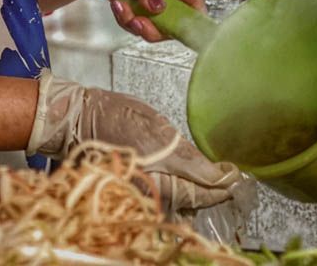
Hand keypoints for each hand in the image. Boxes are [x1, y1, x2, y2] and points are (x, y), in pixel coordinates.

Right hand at [27, 72, 253, 213]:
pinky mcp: (137, 189)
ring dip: (199, 190)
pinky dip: (181, 189)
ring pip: (184, 199)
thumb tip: (220, 175)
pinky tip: (184, 176)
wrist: (76, 120)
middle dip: (215, 189)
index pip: (208, 192)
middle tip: (229, 173)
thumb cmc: (112, 117)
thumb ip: (188, 156)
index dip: (227, 184)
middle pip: (198, 200)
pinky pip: (167, 196)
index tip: (240, 174)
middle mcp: (156, 195)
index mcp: (163, 181)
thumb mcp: (155, 129)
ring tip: (209, 174)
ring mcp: (146, 194)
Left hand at [90, 0, 204, 40]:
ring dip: (136, 23)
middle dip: (156, 27)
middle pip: (176, 22)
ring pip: (155, 27)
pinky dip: (125, 19)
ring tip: (120, 6)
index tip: (184, 32)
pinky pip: (137, 25)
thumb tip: (159, 7)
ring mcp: (153, 2)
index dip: (196, 18)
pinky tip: (116, 4)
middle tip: (138, 22)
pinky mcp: (139, 9)